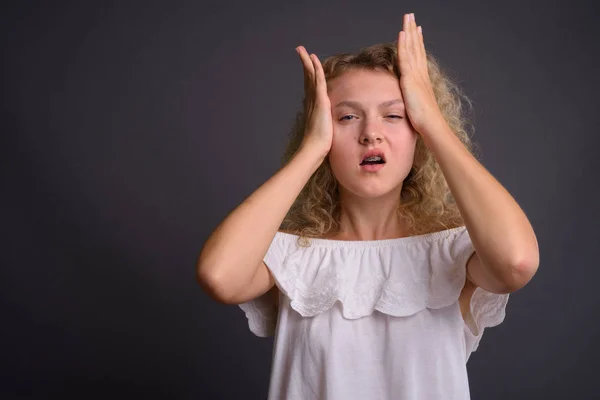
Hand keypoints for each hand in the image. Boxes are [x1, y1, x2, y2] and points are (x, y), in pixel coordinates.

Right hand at [295, 46, 332, 159]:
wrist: (314, 149)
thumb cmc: (319, 144)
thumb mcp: (324, 131)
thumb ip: (325, 124)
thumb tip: (327, 127)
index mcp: (313, 106)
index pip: (310, 85)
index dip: (308, 73)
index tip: (306, 64)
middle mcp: (311, 100)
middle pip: (307, 77)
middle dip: (304, 63)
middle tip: (299, 50)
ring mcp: (314, 100)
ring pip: (310, 76)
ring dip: (306, 61)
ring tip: (301, 50)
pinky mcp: (320, 100)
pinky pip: (318, 80)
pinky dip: (316, 68)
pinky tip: (314, 59)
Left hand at [397, 13, 445, 135]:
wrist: (431, 125)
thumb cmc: (425, 122)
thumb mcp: (416, 106)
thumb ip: (412, 100)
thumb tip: (408, 102)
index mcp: (422, 79)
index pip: (419, 56)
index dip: (418, 42)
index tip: (417, 30)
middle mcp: (421, 73)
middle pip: (417, 47)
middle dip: (413, 31)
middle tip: (411, 17)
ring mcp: (416, 75)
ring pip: (412, 48)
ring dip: (409, 31)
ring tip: (408, 17)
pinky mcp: (410, 79)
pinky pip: (406, 57)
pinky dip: (404, 44)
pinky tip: (402, 33)